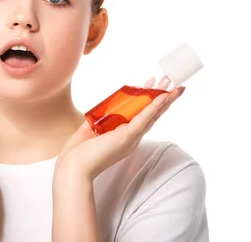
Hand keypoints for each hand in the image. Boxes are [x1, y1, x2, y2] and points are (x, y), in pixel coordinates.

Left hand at [55, 78, 185, 181]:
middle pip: (152, 114)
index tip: (151, 84)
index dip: (149, 100)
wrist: (74, 167)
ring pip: (153, 115)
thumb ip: (98, 122)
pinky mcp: (127, 136)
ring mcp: (132, 137)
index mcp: (125, 136)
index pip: (141, 115)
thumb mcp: (90, 131)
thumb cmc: (79, 153)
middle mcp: (132, 137)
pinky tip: (164, 97)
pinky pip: (145, 118)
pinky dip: (155, 107)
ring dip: (165, 99)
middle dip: (163, 97)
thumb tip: (99, 113)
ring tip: (176, 86)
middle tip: (172, 82)